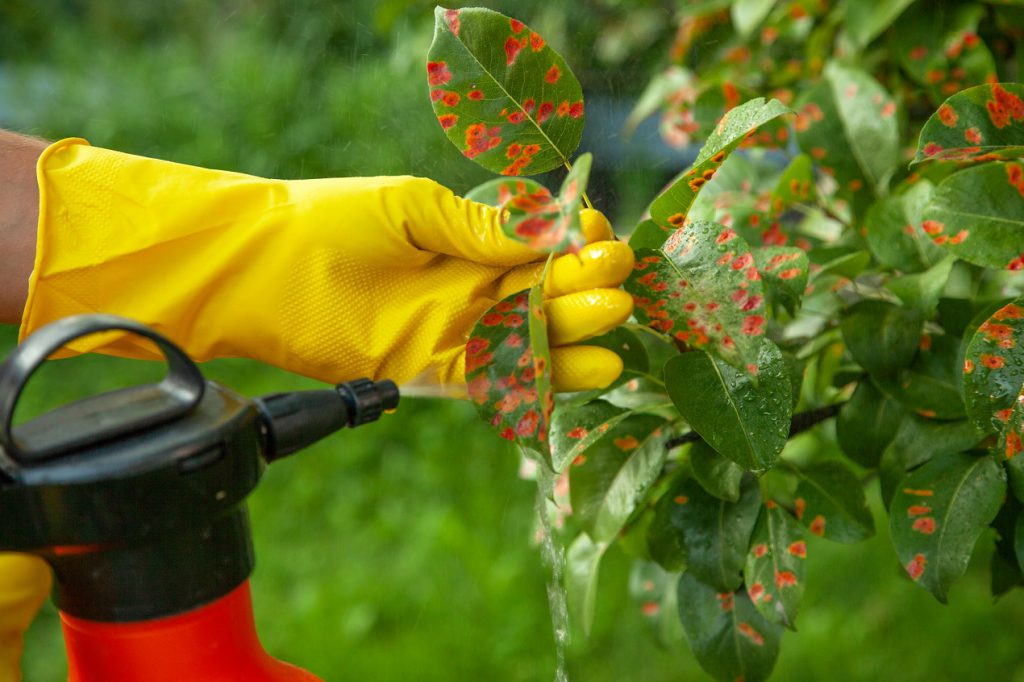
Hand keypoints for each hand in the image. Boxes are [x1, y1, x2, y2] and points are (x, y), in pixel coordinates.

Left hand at [24, 139, 633, 391]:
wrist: (264, 268)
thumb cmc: (333, 220)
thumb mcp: (415, 208)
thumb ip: (482, 228)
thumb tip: (551, 232)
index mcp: (471, 238)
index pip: (543, 247)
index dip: (577, 245)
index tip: (597, 240)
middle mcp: (471, 286)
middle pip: (546, 295)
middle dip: (585, 294)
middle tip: (617, 295)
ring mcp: (455, 329)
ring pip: (529, 342)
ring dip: (571, 343)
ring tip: (611, 346)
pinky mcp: (432, 369)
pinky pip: (492, 379)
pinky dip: (530, 382)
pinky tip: (569, 380)